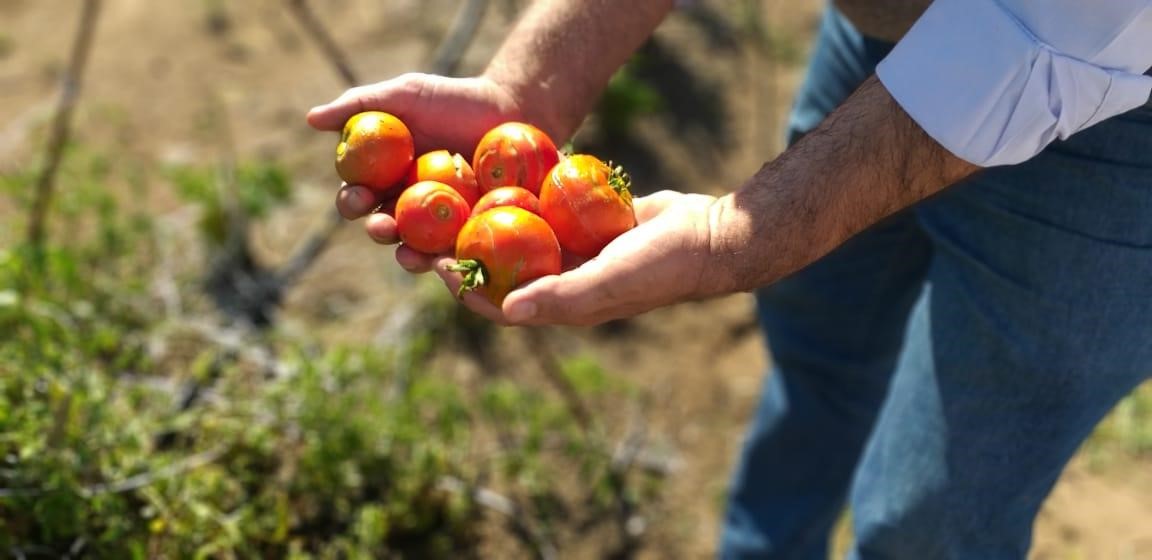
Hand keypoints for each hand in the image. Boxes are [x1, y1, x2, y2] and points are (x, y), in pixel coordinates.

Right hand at [307, 73, 526, 270]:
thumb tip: (311, 119)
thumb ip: (361, 104)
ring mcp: (439, 222)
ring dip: (407, 256)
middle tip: (382, 226)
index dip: (352, 200)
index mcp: (385, 176)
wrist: (513, 109)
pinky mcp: (470, 232)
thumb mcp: (407, 94)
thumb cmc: (455, 99)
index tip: (358, 196)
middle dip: (377, 230)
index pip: (358, 195)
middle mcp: (407, 203)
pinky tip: (449, 264)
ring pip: (415, 247)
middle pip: (382, 226)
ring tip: (410, 255)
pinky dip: (448, 261)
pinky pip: (455, 252)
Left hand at [431, 190, 724, 325]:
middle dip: (468, 254)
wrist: (709, 233)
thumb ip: (562, 295)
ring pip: (522, 238)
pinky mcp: (588, 222)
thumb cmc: (661, 264)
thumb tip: (508, 308)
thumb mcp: (610, 279)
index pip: (504, 306)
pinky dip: (527, 197)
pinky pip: (549, 210)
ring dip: (491, 222)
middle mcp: (566, 280)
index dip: (468, 291)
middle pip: (505, 270)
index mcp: (566, 305)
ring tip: (460, 196)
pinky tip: (502, 173)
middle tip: (435, 230)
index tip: (438, 266)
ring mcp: (577, 250)